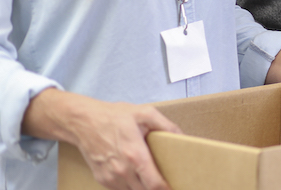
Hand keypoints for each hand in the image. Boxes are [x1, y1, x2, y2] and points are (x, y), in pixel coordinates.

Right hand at [23, 88, 180, 189]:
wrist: (83, 122)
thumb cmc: (113, 117)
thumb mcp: (145, 113)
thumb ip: (166, 126)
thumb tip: (182, 136)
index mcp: (135, 155)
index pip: (154, 184)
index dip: (166, 188)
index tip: (173, 186)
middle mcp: (122, 170)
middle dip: (156, 187)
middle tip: (164, 179)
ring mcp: (110, 177)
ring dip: (142, 187)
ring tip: (150, 177)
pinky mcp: (102, 178)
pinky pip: (119, 189)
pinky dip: (129, 186)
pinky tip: (135, 175)